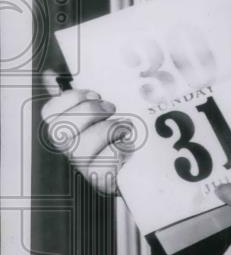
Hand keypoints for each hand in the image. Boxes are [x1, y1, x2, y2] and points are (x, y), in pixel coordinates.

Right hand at [40, 70, 130, 194]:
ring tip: (126, 125)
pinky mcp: (104, 182)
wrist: (156, 166)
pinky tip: (130, 144)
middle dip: (87, 112)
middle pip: (58, 131)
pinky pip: (101, 169)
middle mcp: (73, 150)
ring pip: (78, 151)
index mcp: (72, 129)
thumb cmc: (133, 131)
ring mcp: (87, 168)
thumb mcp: (116, 109)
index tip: (95, 92)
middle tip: (111, 107)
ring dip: (105, 130)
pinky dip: (117, 152)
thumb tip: (58, 73)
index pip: (50, 114)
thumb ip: (96, 93)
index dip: (68, 99)